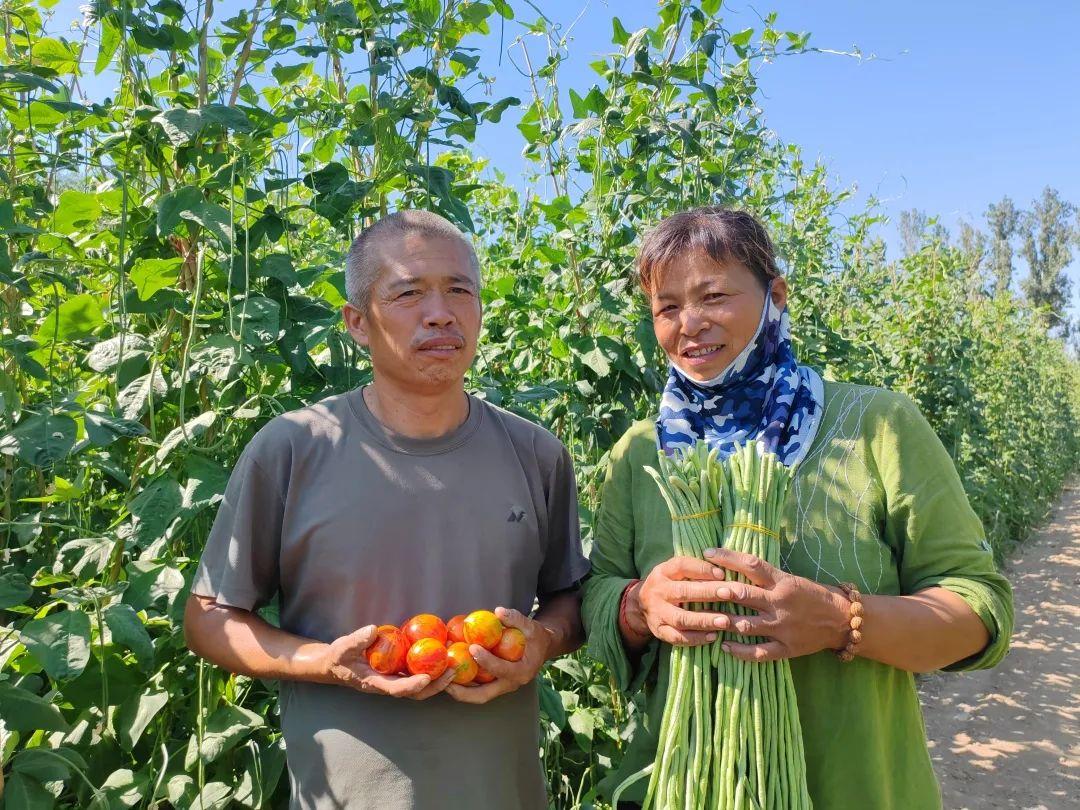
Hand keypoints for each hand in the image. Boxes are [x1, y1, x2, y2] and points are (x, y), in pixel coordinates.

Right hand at [320, 625, 455, 698]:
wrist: (334, 665)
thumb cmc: (338, 658)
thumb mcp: (342, 648)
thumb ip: (356, 641)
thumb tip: (373, 630)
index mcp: (374, 683)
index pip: (395, 689)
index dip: (412, 686)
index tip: (426, 678)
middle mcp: (387, 685)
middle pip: (415, 693)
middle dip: (434, 686)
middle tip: (451, 672)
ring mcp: (393, 681)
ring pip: (419, 687)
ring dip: (438, 680)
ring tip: (454, 666)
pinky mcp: (397, 674)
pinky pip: (416, 675)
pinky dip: (431, 670)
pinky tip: (443, 658)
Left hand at [446, 607, 550, 704]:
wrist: (542, 649)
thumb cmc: (537, 637)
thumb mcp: (532, 626)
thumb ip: (516, 619)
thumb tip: (498, 612)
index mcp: (521, 672)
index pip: (500, 669)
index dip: (486, 660)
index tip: (472, 647)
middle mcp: (510, 684)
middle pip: (483, 695)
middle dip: (462, 691)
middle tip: (445, 680)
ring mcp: (502, 687)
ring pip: (478, 695)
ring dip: (459, 690)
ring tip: (441, 680)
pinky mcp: (496, 684)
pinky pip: (478, 688)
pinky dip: (464, 683)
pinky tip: (450, 673)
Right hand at [630, 556, 730, 645]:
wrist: (641, 605)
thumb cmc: (670, 584)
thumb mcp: (675, 572)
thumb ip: (694, 569)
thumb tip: (725, 568)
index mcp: (663, 572)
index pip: (682, 565)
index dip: (702, 569)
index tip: (722, 573)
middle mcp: (658, 591)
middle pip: (683, 591)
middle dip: (708, 593)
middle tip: (729, 594)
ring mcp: (657, 612)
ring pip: (681, 618)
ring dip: (704, 620)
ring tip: (725, 621)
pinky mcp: (659, 631)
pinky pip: (677, 637)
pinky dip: (696, 638)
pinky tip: (713, 636)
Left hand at [703, 548, 850, 661]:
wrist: (843, 620)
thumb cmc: (813, 595)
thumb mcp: (791, 578)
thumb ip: (766, 576)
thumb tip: (734, 565)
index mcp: (782, 582)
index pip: (751, 564)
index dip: (727, 557)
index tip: (707, 553)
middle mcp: (780, 603)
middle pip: (743, 594)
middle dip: (719, 592)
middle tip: (699, 589)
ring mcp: (782, 627)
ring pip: (746, 624)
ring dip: (723, 622)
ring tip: (705, 619)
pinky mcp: (786, 648)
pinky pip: (759, 652)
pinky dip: (740, 651)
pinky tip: (724, 646)